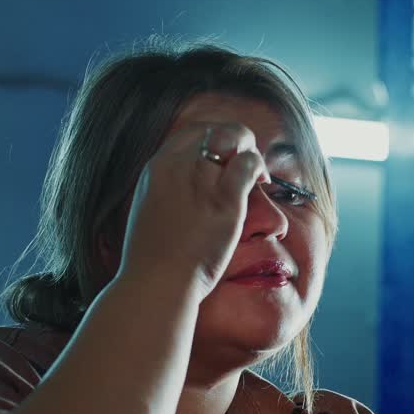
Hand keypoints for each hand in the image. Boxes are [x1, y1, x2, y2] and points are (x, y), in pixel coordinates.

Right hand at [119, 122, 270, 299]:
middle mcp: (178, 166)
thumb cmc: (152, 260)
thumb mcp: (150, 210)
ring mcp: (202, 180)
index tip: (224, 156)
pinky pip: (249, 163)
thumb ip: (168, 191)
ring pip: (236, 139)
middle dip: (236, 141)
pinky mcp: (225, 199)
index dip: (214, 139)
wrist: (156, 283)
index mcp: (156, 168)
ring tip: (259, 172)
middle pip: (215, 131)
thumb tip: (186, 189)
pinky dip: (259, 167)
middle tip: (246, 161)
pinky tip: (263, 180)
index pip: (191, 133)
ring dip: (251, 152)